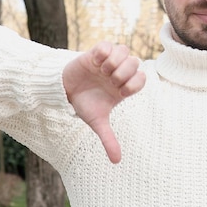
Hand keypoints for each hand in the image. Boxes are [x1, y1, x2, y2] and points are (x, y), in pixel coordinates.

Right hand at [63, 41, 145, 163]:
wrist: (64, 91)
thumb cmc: (84, 104)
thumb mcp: (97, 122)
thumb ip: (108, 139)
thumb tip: (117, 161)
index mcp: (124, 86)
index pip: (142, 79)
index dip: (133, 84)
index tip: (119, 92)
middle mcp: (120, 72)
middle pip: (136, 62)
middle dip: (124, 72)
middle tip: (110, 80)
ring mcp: (109, 61)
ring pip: (125, 51)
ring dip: (115, 62)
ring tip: (102, 70)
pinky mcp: (96, 52)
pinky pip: (107, 45)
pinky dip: (103, 52)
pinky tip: (95, 62)